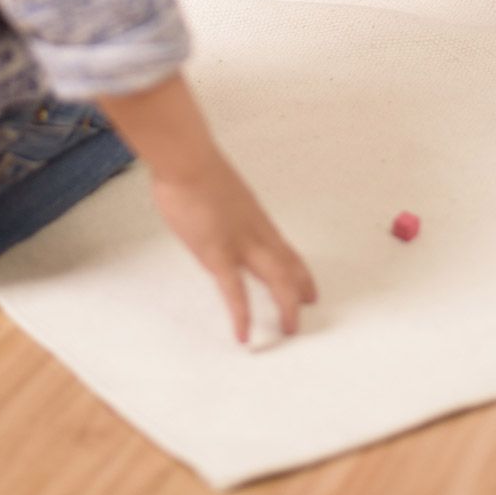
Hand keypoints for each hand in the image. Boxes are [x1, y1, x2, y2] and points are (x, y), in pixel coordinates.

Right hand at [150, 153, 317, 343]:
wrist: (186, 160)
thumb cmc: (194, 168)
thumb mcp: (217, 189)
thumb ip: (222, 207)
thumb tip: (215, 213)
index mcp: (254, 217)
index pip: (285, 249)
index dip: (299, 270)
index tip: (308, 287)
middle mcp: (255, 231)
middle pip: (288, 265)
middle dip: (299, 290)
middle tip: (306, 310)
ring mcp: (240, 243)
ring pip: (276, 278)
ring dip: (285, 305)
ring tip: (289, 329)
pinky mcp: (217, 253)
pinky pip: (234, 291)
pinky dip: (241, 315)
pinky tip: (244, 334)